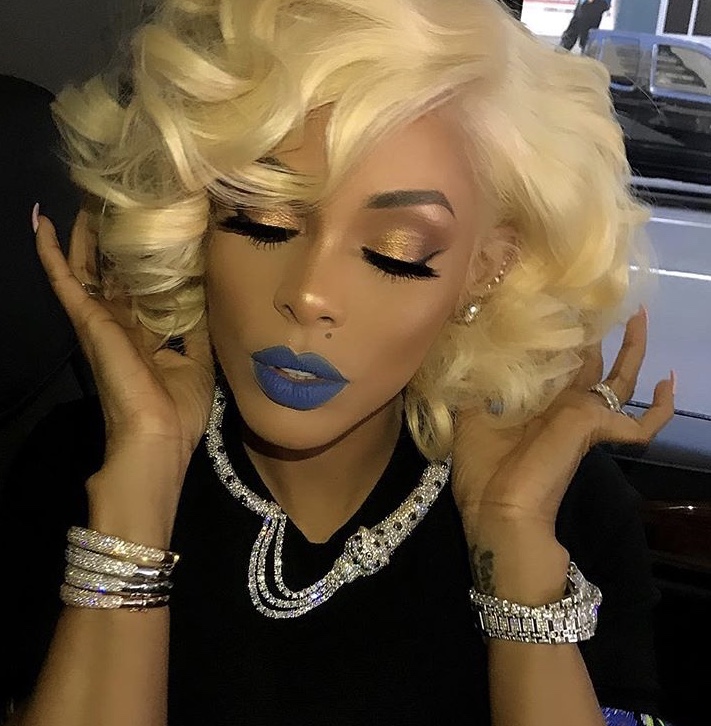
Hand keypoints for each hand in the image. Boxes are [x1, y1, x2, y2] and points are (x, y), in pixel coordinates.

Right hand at [35, 206, 214, 480]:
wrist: (156, 437)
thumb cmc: (179, 408)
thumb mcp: (198, 362)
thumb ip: (197, 328)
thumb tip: (205, 298)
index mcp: (146, 334)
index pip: (143, 288)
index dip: (148, 261)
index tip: (158, 229)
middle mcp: (121, 323)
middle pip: (114, 272)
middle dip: (115, 240)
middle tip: (117, 203)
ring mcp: (100, 320)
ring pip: (89, 268)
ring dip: (87, 235)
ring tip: (87, 199)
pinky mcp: (87, 320)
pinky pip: (64, 279)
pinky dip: (51, 252)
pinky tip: (42, 221)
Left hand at [451, 307, 673, 550]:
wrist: (500, 511)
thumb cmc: (483, 469)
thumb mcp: (471, 417)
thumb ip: (479, 385)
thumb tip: (479, 352)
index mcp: (534, 402)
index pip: (554, 363)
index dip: (560, 337)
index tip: (558, 304)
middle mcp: (562, 405)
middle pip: (590, 363)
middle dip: (597, 333)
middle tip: (603, 300)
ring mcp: (583, 417)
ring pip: (619, 380)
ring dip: (631, 348)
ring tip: (638, 316)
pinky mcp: (596, 430)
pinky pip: (641, 424)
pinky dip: (661, 408)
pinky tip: (670, 380)